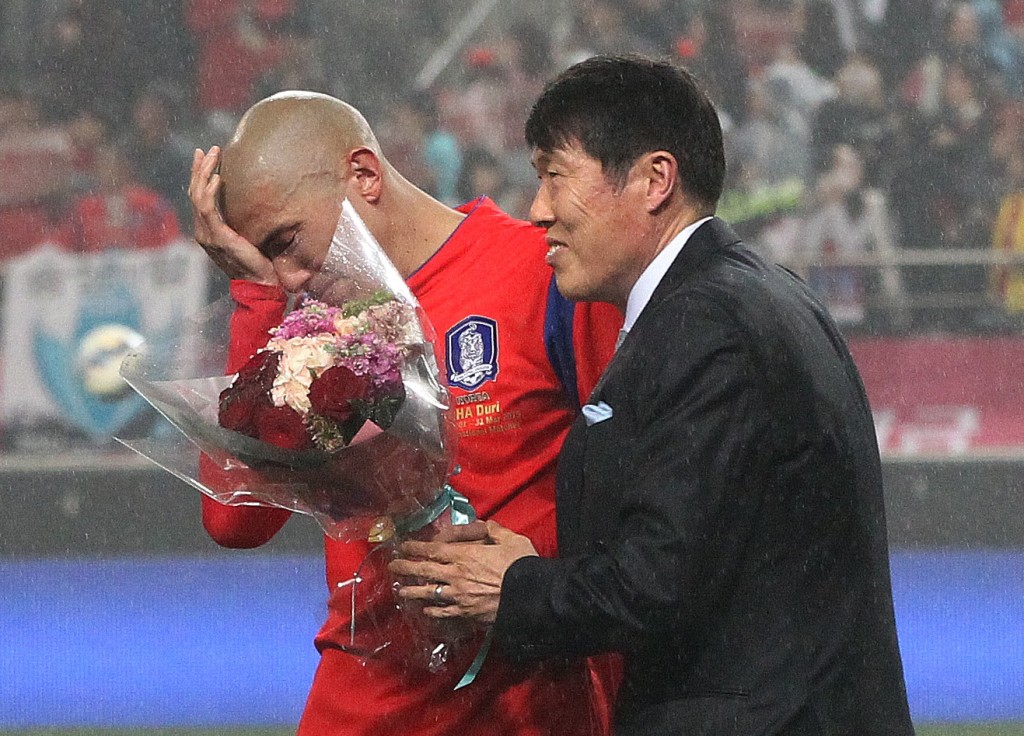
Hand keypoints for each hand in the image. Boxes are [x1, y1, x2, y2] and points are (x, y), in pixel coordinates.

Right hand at [189, 146, 277, 284]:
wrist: (261, 286)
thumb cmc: (259, 264)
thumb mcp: (248, 238)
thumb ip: (241, 223)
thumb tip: (251, 204)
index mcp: (208, 232)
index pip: (198, 199)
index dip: (200, 176)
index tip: (205, 156)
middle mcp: (203, 233)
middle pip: (195, 193)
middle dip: (200, 169)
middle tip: (208, 149)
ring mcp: (208, 236)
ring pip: (198, 197)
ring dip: (205, 173)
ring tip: (213, 155)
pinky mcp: (219, 238)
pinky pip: (209, 210)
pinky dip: (211, 192)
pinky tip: (217, 177)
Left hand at [389, 521, 537, 625]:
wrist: (530, 597)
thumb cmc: (521, 565)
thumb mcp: (510, 539)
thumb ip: (492, 530)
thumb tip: (482, 525)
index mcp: (464, 555)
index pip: (432, 550)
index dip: (415, 547)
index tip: (403, 546)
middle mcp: (456, 575)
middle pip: (424, 570)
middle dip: (406, 567)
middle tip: (393, 566)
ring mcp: (458, 597)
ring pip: (429, 593)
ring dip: (413, 591)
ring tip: (401, 590)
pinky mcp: (465, 613)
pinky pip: (443, 612)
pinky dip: (432, 610)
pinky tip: (426, 610)